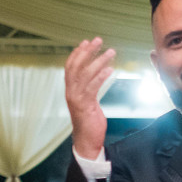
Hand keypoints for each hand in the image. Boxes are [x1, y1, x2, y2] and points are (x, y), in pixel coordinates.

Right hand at [65, 38, 115, 159]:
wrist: (86, 141)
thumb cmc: (89, 122)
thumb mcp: (89, 102)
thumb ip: (89, 90)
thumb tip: (96, 78)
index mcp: (70, 90)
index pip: (71, 66)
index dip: (78, 53)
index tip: (86, 42)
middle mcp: (71, 92)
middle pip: (76, 66)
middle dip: (87, 51)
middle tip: (98, 40)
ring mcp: (76, 99)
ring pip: (85, 74)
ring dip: (98, 61)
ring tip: (111, 52)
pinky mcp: (84, 106)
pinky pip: (92, 88)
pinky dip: (101, 77)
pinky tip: (110, 69)